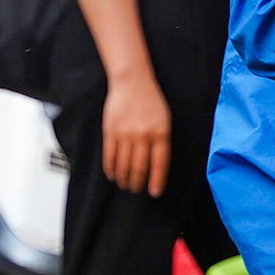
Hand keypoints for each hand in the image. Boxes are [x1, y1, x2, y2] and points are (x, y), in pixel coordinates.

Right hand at [102, 68, 170, 196]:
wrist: (132, 82)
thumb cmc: (151, 101)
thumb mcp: (165, 120)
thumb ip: (162, 141)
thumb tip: (156, 166)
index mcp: (161, 132)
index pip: (160, 163)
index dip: (157, 181)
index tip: (154, 192)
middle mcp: (143, 135)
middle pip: (139, 167)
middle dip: (138, 183)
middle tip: (137, 189)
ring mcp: (125, 133)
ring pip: (123, 165)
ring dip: (124, 178)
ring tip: (125, 184)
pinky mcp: (110, 131)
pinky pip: (109, 155)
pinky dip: (110, 168)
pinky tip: (112, 174)